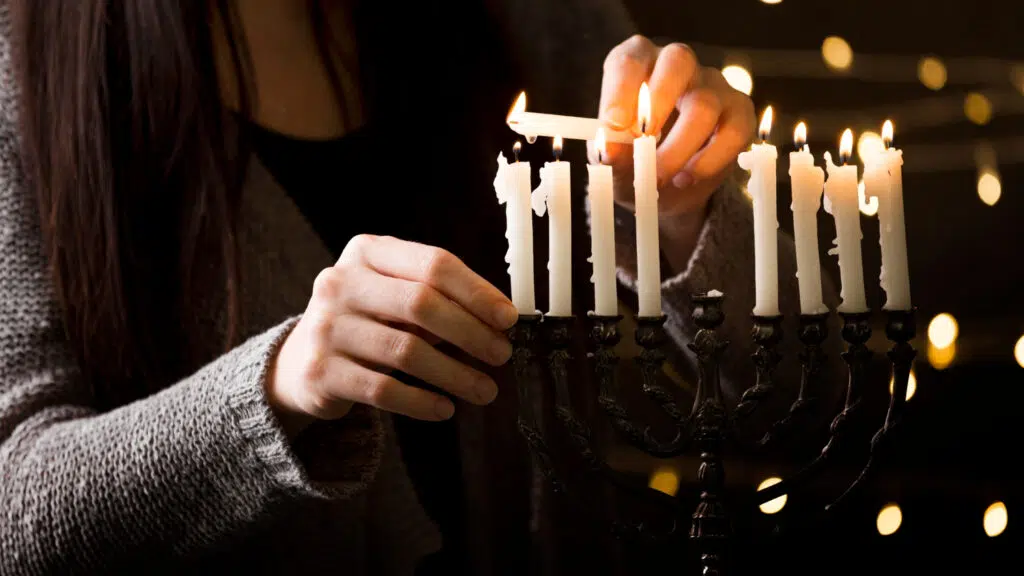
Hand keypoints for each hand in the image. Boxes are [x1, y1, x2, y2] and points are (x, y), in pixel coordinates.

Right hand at [268, 235, 518, 435]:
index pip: (433, 264)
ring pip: (406, 351)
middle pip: (421, 304)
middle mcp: (341, 283)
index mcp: (366, 252)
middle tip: (501, 355)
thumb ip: (439, 299)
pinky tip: (444, 409)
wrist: (301, 362)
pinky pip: (384, 390)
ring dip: (455, 374)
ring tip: (485, 390)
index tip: (508, 318)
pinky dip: (422, 402)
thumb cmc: (368, 322)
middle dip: (470, 332)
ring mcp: (327, 328)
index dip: (476, 292)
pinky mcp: (322, 372)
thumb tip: (500, 320)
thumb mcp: (395, 297)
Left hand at [592, 36, 755, 220]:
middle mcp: (678, 66)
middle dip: (658, 101)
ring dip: (679, 147)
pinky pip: (734, 131)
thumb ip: (611, 155)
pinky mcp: (739, 113)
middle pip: (678, 61)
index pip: (630, 60)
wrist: (666, 190)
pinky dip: (709, 160)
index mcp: (638, 64)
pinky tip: (686, 179)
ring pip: (705, 103)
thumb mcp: (614, 162)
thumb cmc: (633, 163)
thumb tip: (608, 152)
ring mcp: (714, 86)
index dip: (621, 90)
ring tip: (659, 176)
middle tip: (642, 140)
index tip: (613, 126)